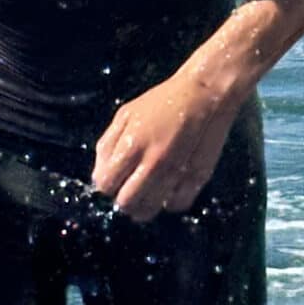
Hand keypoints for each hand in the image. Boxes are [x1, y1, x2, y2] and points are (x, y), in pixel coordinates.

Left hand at [93, 67, 244, 221]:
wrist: (203, 94)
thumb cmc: (161, 102)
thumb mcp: (125, 114)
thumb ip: (107, 145)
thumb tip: (100, 174)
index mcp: (132, 145)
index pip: (106, 184)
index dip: (106, 184)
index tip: (114, 177)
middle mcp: (153, 163)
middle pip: (126, 203)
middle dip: (122, 198)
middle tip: (129, 187)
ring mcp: (176, 173)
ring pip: (150, 210)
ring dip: (143, 205)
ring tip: (146, 192)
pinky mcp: (197, 178)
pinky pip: (176, 205)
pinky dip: (169, 202)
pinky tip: (168, 189)